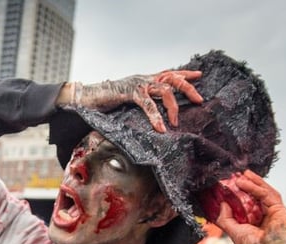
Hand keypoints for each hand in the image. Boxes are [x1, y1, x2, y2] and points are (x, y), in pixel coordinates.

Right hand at [59, 70, 203, 132]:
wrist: (86, 99)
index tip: (199, 75)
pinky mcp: (130, 91)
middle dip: (188, 88)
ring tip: (176, 121)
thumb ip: (140, 104)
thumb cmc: (104, 103)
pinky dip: (156, 117)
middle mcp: (143, 78)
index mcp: (144, 79)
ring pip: (165, 89)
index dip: (184, 73)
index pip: (169, 73)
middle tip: (199, 100)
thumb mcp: (127, 102)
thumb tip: (151, 115)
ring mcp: (137, 83)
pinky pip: (148, 103)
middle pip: (172, 78)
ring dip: (173, 106)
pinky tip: (160, 128)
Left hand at [214, 171, 285, 243]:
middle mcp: (266, 217)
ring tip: (241, 174)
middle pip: (257, 197)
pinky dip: (256, 187)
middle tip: (237, 174)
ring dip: (253, 182)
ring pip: (264, 193)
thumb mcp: (234, 232)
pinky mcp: (281, 210)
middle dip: (248, 184)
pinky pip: (268, 195)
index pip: (248, 205)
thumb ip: (226, 219)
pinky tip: (245, 182)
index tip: (230, 185)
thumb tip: (221, 204)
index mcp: (256, 224)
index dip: (240, 194)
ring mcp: (275, 213)